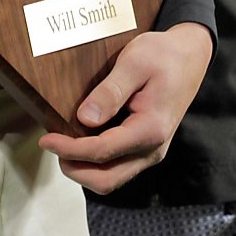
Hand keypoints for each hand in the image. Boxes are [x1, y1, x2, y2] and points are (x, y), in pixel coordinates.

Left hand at [38, 22, 211, 192]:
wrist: (189, 57)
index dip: (69, 149)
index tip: (46, 140)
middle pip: (106, 180)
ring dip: (84, 168)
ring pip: (111, 178)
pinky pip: (117, 166)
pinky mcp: (145, 148)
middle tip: (51, 146)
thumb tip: (85, 118)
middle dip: (75, 169)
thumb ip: (110, 92)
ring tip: (63, 144)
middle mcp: (152, 149)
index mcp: (150, 129)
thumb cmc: (163, 56)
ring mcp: (150, 152)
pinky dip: (95, 162)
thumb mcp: (134, 63)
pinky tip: (81, 140)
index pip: (102, 152)